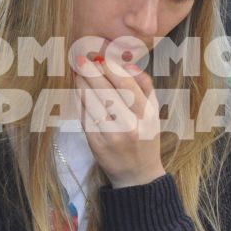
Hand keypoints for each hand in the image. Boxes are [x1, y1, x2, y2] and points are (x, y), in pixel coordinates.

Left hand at [76, 49, 164, 188]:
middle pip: (107, 91)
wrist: (138, 175)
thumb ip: (144, 86)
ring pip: (93, 103)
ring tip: (78, 71)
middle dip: (92, 72)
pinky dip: (80, 100)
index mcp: (147, 115)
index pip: (127, 84)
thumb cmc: (146, 137)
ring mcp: (111, 135)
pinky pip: (85, 117)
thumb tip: (127, 64)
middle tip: (82, 58)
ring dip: (82, 84)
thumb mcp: (153, 112)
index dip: (111, 67)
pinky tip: (77, 90)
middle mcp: (130, 125)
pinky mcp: (96, 144)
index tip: (101, 56)